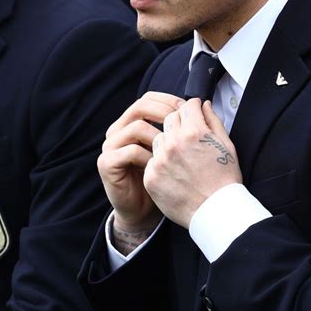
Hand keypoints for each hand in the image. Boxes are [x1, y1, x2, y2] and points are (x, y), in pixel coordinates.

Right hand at [97, 91, 183, 235]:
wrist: (142, 211)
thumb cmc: (160, 177)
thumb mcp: (172, 148)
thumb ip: (182, 126)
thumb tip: (203, 104)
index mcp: (131, 122)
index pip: (148, 99)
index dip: (168, 100)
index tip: (187, 108)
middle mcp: (117, 130)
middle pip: (140, 107)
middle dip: (165, 113)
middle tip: (182, 125)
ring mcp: (110, 146)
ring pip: (137, 127)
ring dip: (159, 137)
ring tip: (172, 151)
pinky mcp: (107, 163)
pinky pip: (131, 151)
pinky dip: (149, 156)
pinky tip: (159, 166)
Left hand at [144, 98, 241, 228]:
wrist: (215, 212)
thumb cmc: (224, 179)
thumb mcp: (226, 145)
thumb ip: (213, 120)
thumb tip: (204, 104)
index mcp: (194, 132)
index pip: (187, 105)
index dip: (193, 109)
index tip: (195, 115)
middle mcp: (174, 143)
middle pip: (170, 118)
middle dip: (180, 123)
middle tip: (189, 137)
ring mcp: (160, 160)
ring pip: (158, 137)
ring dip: (167, 141)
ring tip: (181, 157)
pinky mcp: (151, 176)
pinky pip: (152, 159)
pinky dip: (160, 162)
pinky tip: (174, 172)